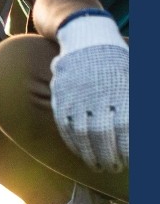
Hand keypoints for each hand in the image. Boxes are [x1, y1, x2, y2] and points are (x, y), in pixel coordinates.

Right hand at [50, 13, 128, 172]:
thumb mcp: (134, 75)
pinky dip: (72, 140)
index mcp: (121, 93)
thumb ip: (138, 99)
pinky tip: (79, 151)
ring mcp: (78, 97)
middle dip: (109, 156)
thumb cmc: (115, 59)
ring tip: (97, 166)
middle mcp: (99, 97)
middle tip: (113, 168)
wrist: (85, 36)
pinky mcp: (62, 96)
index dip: (127, 149)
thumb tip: (142, 126)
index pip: (125, 129)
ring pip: (83, 133)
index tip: (129, 161)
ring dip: (90, 153)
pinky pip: (65, 123)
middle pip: (104, 136)